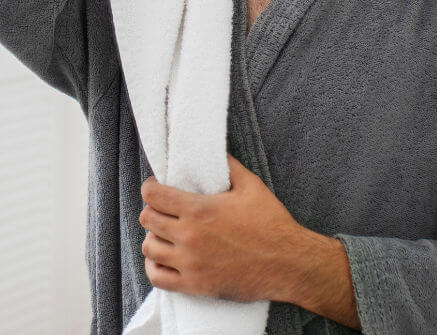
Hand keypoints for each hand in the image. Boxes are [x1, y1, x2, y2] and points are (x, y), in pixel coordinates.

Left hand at [139, 154, 307, 302]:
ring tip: (164, 234)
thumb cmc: (272, 223)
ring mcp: (190, 263)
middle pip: (147, 219)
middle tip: (162, 210)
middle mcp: (189, 236)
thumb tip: (213, 151)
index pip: (153, 195)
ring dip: (154, 238)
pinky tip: (163, 259)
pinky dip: (154, 267)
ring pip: (149, 248)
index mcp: (198, 209)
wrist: (289, 264)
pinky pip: (157, 278)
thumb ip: (228, 166)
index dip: (150, 187)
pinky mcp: (195, 285)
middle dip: (152, 210)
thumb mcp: (251, 185)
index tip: (155, 187)